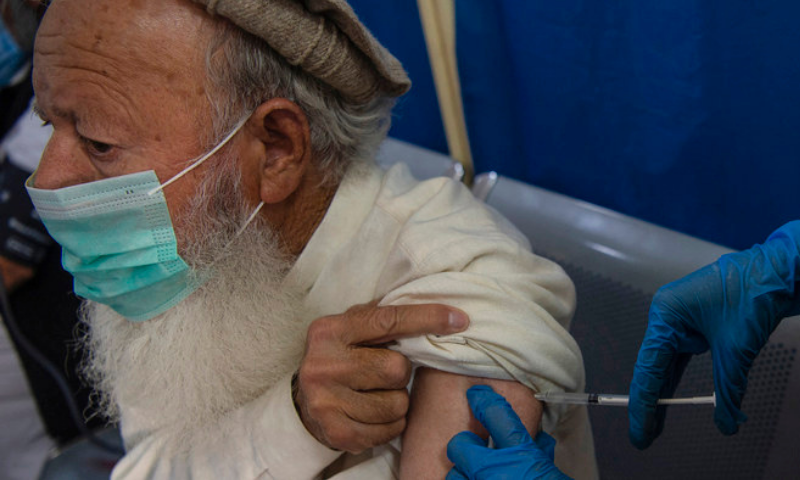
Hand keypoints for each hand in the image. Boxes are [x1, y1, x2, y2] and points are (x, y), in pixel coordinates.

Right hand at [294, 302, 468, 451]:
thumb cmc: (340, 357)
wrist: (303, 402)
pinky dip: (390, 424)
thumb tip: (438, 310)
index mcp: (330, 331)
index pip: (387, 321)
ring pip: (397, 404)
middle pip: (396, 368)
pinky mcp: (336, 432)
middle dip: (400, 372)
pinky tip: (372, 414)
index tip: (459, 319)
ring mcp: (326, 400)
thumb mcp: (351, 329)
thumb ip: (383, 317)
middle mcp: (323, 364)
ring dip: (397, 401)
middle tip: (382, 372)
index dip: (426, 319)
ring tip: (376, 395)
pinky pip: (389, 430)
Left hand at [446, 385, 571, 479]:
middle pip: (459, 445)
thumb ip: (539, 453)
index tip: (476, 395)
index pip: (497, 415)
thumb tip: (535, 439)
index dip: (484, 401)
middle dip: (464, 448)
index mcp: (521, 455)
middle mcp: (496, 470)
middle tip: (474, 454)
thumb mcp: (549, 470)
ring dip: (463, 479)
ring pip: (454, 476)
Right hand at [629, 221, 799, 448]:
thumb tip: (727, 423)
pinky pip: (681, 356)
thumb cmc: (755, 295)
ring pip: (667, 363)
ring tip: (655, 425)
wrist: (780, 270)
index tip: (640, 433)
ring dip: (664, 393)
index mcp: (666, 314)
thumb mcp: (739, 349)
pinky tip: (673, 399)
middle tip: (644, 437)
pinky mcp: (696, 322)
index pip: (649, 368)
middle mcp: (667, 315)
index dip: (644, 404)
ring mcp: (681, 317)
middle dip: (651, 403)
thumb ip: (728, 389)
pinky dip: (680, 378)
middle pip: (654, 367)